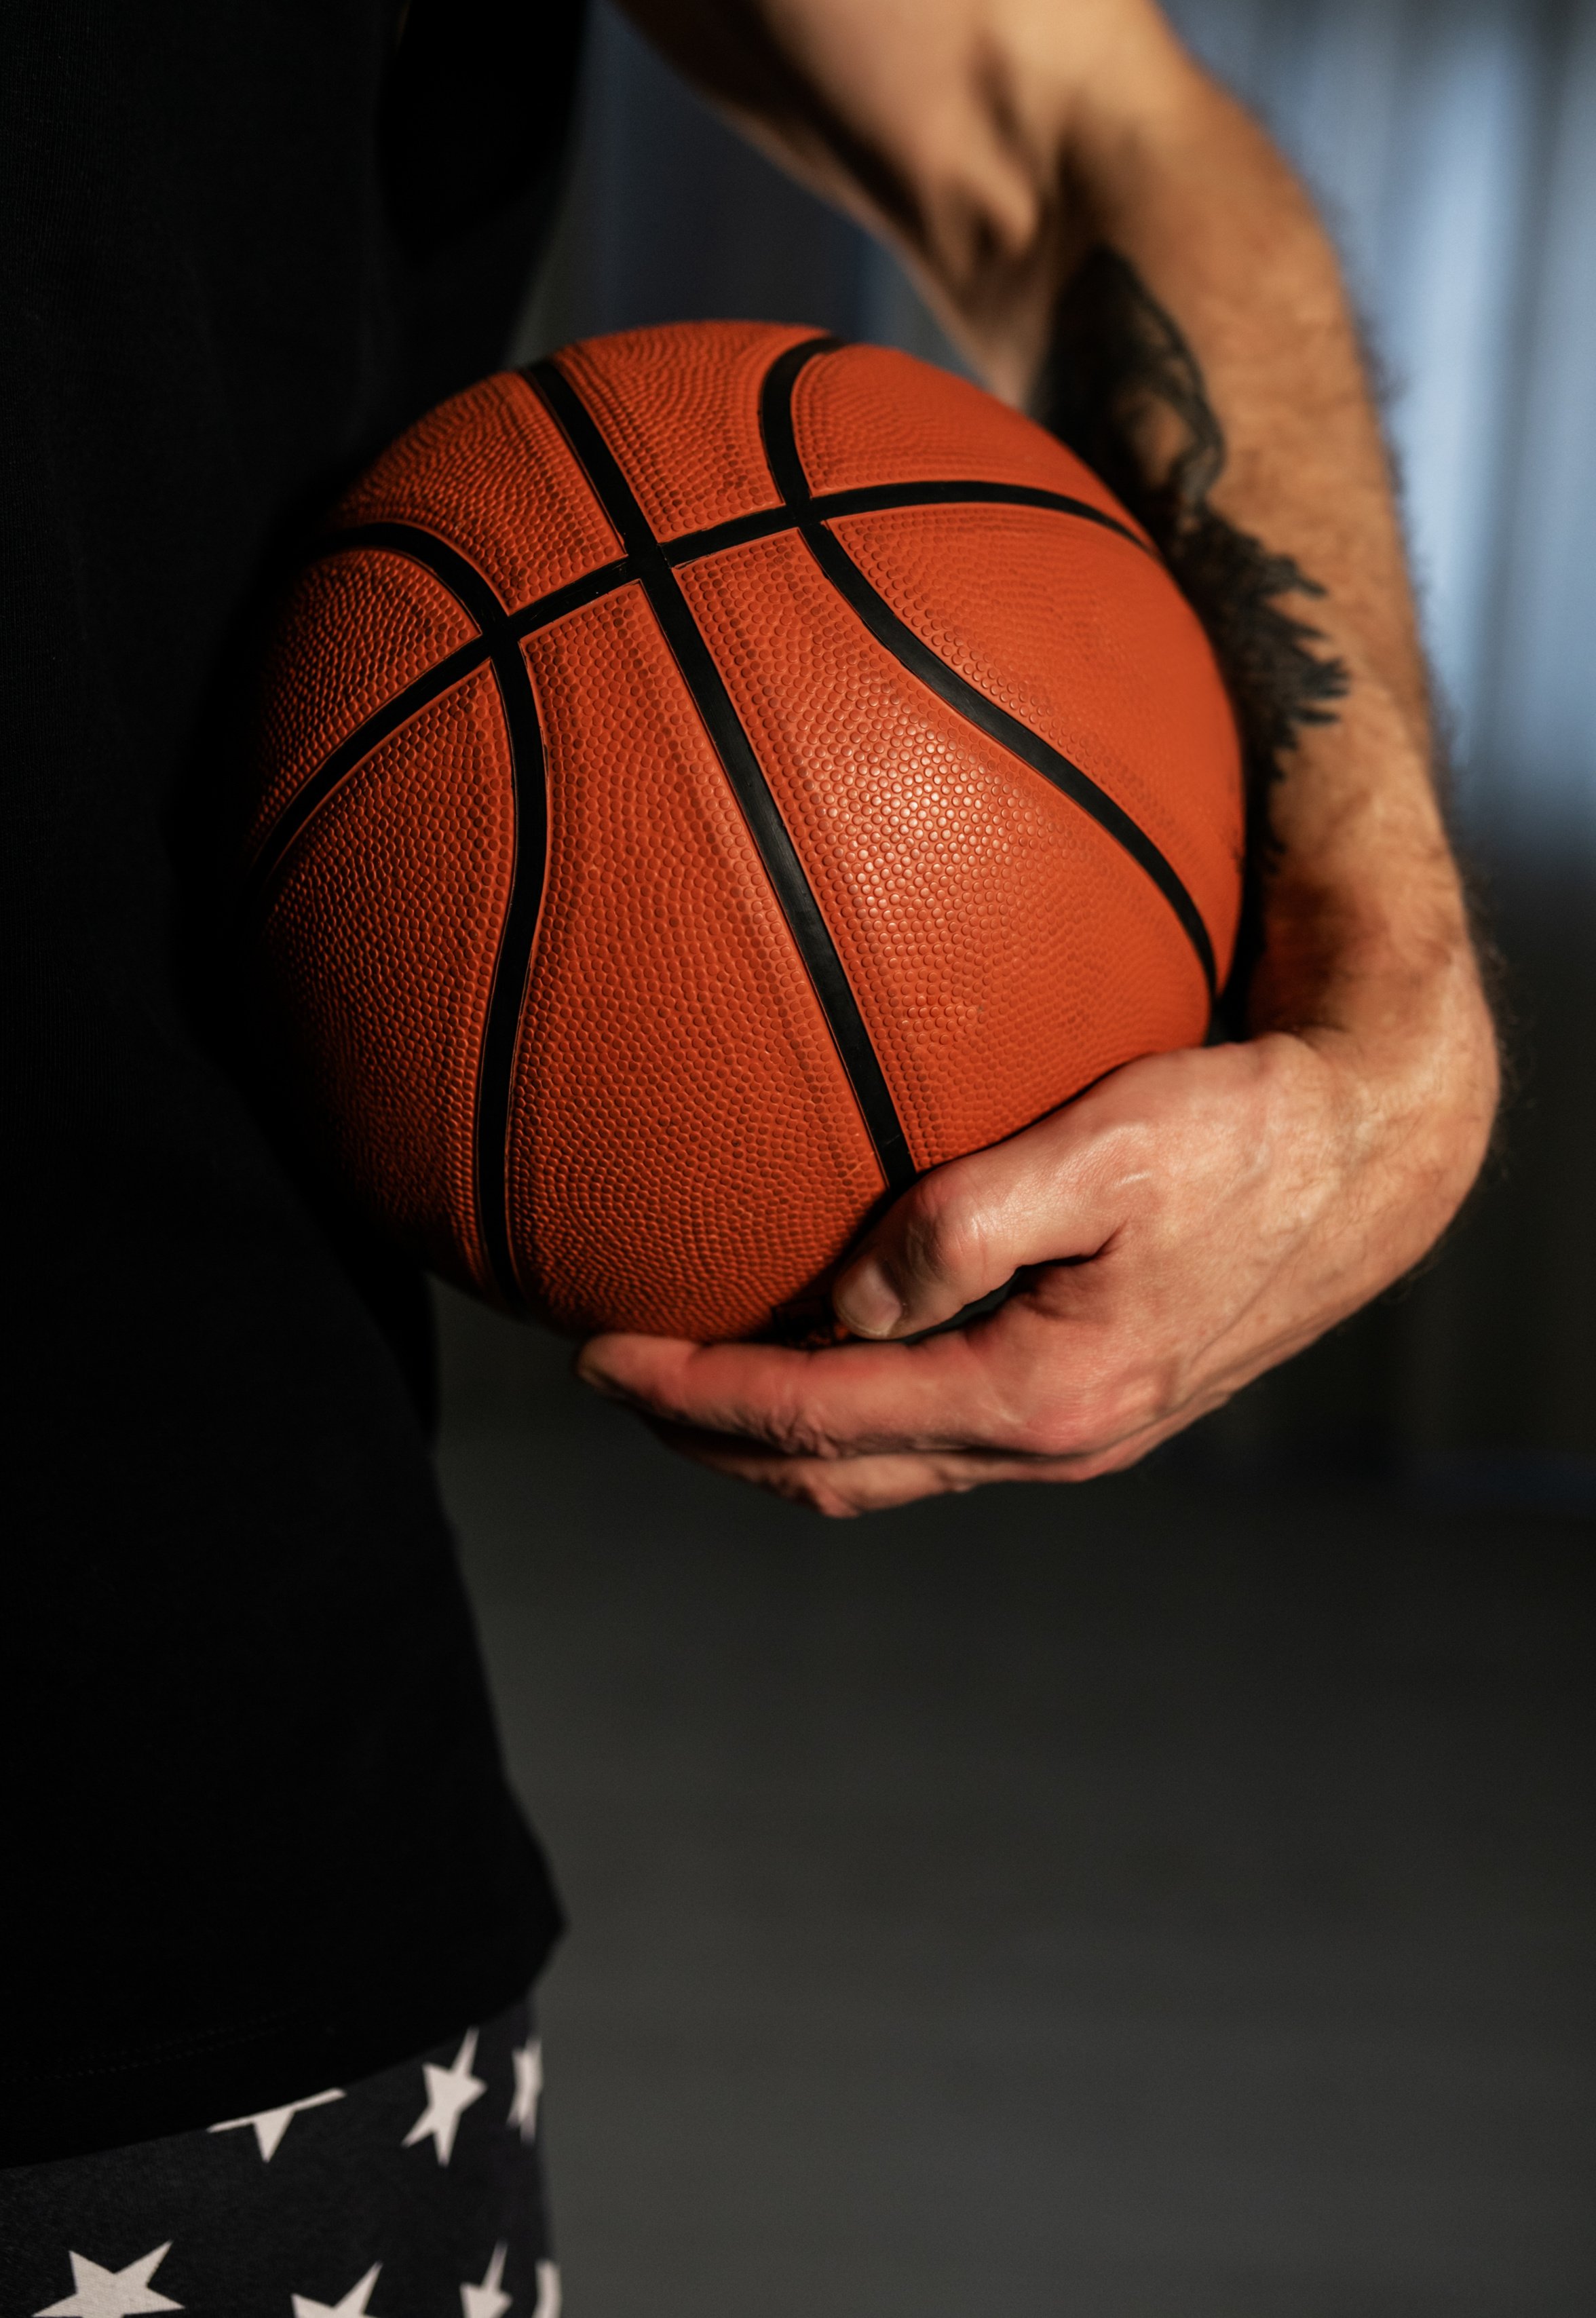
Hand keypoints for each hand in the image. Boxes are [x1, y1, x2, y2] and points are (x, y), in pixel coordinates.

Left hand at [577, 986, 1496, 1514]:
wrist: (1374, 1152)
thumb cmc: (1245, 1126)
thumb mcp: (1104, 1150)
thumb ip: (959, 1229)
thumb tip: (838, 1304)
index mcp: (1042, 1395)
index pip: (816, 1421)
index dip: (691, 1398)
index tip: (594, 1354)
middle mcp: (1053, 1440)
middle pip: (833, 1474)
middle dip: (709, 1438)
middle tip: (616, 1373)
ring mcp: (1074, 1432)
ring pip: (884, 1461)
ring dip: (776, 1430)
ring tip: (691, 1366)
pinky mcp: (1090, 1392)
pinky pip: (935, 1421)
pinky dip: (849, 1398)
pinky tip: (822, 1330)